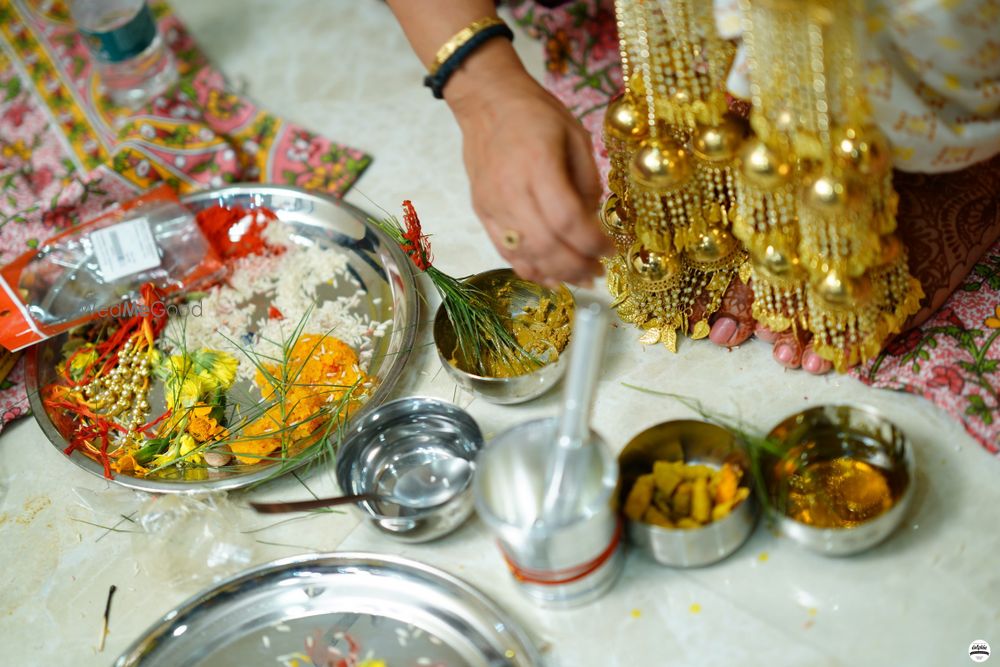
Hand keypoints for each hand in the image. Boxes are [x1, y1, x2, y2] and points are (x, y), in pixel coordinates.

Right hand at [446, 43, 612, 285]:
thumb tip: (592, 222)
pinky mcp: (483, 213)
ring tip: (580, 277)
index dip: (593, 242)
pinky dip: (530, 269)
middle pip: (546, 244)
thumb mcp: (576, 135)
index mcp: (538, 164)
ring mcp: (493, 205)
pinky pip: (505, 251)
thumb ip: (588, 180)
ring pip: (525, 255)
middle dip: (577, 265)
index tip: (611, 249)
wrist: (486, 101)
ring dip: (556, 274)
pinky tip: (551, 275)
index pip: (567, 219)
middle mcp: (511, 190)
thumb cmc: (535, 113)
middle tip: (598, 271)